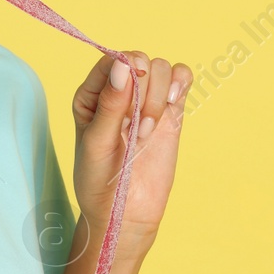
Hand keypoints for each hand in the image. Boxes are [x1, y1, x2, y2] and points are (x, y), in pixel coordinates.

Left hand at [70, 51, 190, 255]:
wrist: (125, 214)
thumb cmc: (99, 182)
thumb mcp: (97, 143)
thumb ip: (110, 104)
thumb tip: (123, 64)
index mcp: (92, 95)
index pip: (112, 60)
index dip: (126, 71)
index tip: (130, 103)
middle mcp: (119, 92)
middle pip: (140, 61)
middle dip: (144, 93)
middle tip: (137, 130)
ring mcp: (146, 101)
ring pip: (162, 68)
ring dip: (159, 97)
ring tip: (147, 131)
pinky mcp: (170, 112)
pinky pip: (181, 78)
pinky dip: (181, 83)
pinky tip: (173, 104)